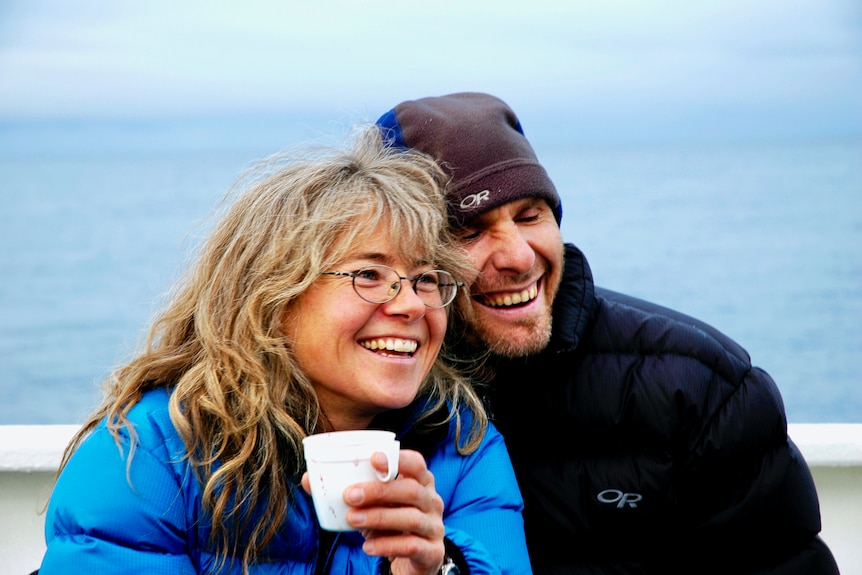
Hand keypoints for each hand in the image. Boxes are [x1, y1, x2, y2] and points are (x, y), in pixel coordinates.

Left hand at [306, 449, 445, 574]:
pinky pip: (412, 545)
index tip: (373, 458)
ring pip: (410, 517)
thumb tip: (308, 479)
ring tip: (352, 519)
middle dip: (379, 490)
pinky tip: (367, 546)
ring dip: (379, 517)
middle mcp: (432, 501)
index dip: (397, 458)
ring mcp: (434, 527)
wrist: (411, 561)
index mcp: (420, 482)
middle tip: (350, 495)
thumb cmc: (390, 524)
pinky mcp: (432, 551)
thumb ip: (346, 491)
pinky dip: (388, 545)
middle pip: (411, 489)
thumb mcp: (371, 506)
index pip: (416, 463)